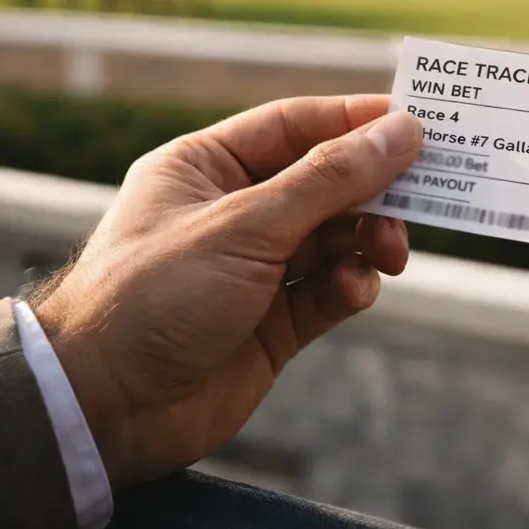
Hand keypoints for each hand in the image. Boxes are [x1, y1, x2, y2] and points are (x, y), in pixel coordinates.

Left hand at [33, 96, 421, 488]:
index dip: (355, 121)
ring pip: (336, 238)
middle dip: (373, 191)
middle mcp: (234, 212)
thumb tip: (401, 132)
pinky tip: (352, 290)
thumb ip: (329, 180)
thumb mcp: (245, 225)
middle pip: (325, 183)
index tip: (416, 124)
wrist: (105, 408)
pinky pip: (329, 289)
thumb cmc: (154, 295)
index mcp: (206, 167)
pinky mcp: (273, 321)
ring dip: (369, 240)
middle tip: (424, 198)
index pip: (294, 126)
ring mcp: (255, 269)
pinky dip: (350, 285)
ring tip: (390, 253)